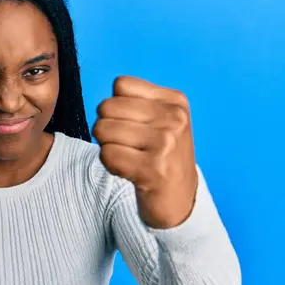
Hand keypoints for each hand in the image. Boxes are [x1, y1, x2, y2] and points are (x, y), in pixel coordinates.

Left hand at [93, 76, 198, 228]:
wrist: (181, 200)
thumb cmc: (161, 156)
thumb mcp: (161, 120)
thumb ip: (134, 102)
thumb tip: (103, 104)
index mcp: (175, 101)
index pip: (121, 84)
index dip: (115, 105)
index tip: (131, 124)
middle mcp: (174, 119)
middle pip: (106, 107)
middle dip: (106, 127)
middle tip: (124, 144)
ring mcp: (165, 143)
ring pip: (103, 130)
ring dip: (107, 147)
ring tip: (127, 157)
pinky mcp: (153, 169)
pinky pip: (107, 155)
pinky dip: (109, 164)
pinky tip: (127, 171)